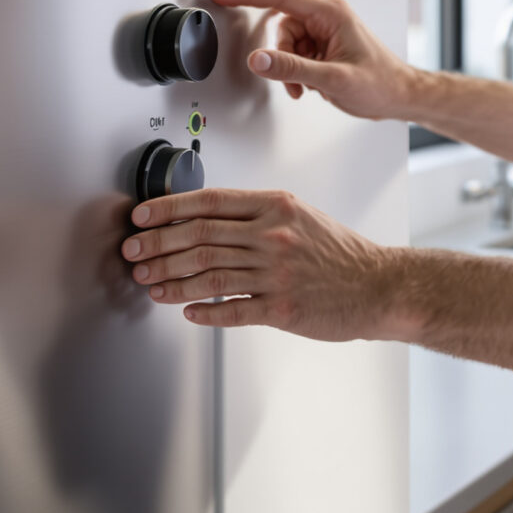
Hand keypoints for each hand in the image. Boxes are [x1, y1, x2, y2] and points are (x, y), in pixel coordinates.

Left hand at [122, 187, 408, 341]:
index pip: (209, 202)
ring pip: (209, 273)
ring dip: (171, 279)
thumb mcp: (299, 216)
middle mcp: (273, 236)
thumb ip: (256, 215)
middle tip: (133, 252)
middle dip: (158, 245)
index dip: (168, 209)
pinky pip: (233, 309)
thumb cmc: (338, 252)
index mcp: (275, 207)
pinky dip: (205, 310)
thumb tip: (203, 219)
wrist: (378, 285)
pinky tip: (186, 310)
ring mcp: (277, 273)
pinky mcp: (282, 308)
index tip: (142, 217)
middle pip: (200, 237)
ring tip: (149, 282)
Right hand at [210, 0, 422, 120]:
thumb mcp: (333, 79)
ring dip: (291, 68)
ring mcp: (326, 31)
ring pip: (287, 44)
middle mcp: (327, 17)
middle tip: (296, 79)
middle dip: (282, 56)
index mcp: (330, 13)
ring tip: (310, 85)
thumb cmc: (380, 83)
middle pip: (282, 28)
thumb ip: (292, 69)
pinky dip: (298, 72)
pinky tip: (313, 84)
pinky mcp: (324, 45)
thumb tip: (260, 59)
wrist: (400, 96)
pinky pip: (297, 54)